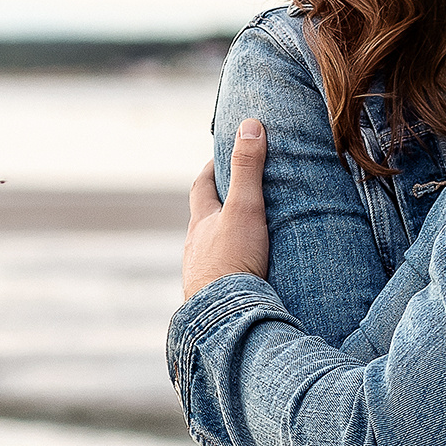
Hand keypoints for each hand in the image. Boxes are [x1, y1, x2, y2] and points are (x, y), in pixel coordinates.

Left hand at [182, 119, 270, 299]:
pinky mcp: (210, 299)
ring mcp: (199, 274)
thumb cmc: (231, 261)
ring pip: (209, 251)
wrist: (223, 319)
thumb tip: (250, 126)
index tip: (222, 157)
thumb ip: (248, 169)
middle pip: (203, 220)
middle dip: (217, 207)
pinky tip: (242, 278)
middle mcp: (194, 247)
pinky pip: (218, 278)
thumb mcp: (245, 208)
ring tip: (244, 239)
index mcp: (200, 222)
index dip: (210, 169)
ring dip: (223, 241)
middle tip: (236, 197)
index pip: (201, 186)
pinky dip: (229, 270)